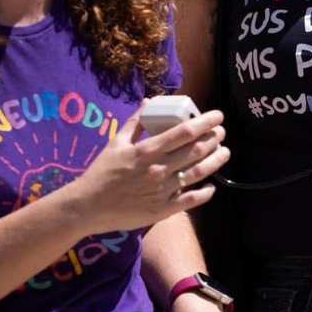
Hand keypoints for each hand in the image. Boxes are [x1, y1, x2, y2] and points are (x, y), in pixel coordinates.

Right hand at [62, 105, 230, 235]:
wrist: (87, 206)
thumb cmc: (101, 172)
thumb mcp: (116, 143)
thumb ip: (135, 122)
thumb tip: (149, 101)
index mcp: (147, 151)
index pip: (184, 132)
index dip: (205, 122)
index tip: (218, 116)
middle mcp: (158, 169)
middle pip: (196, 151)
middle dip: (214, 138)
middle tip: (222, 132)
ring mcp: (161, 191)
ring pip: (197, 173)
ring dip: (216, 161)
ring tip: (225, 152)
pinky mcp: (161, 210)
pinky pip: (189, 200)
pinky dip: (204, 193)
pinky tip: (211, 186)